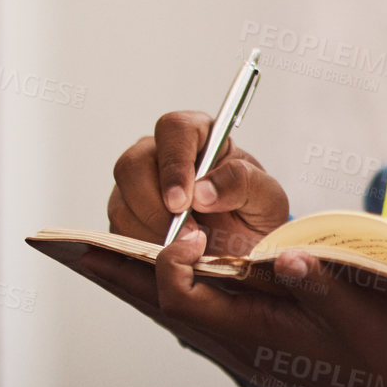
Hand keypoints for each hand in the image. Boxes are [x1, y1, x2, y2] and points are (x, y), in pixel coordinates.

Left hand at [79, 232, 386, 386]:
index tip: (182, 228)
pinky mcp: (249, 343)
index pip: (185, 300)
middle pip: (161, 307)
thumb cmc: (385, 350)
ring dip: (139, 281)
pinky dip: (170, 289)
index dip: (172, 261)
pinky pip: (194, 314)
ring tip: (105, 255)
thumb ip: (320, 284)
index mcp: (255, 340)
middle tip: (76, 249)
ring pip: (173, 311)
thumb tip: (285, 259)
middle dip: (119, 275)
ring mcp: (241, 348)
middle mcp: (238, 347)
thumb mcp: (362, 312)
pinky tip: (163, 271)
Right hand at [108, 110, 288, 257]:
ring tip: (184, 250)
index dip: (174, 163)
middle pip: (133, 165)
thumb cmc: (253, 214)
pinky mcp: (128, 218)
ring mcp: (138, 186)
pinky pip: (119, 231)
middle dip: (154, 206)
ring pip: (122, 201)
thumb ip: (243, 183)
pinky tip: (169, 256)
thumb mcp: (267, 199)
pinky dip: (140, 248)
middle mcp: (160, 155)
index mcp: (198, 136)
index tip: (183, 201)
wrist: (244, 249)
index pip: (174, 130)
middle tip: (184, 236)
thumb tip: (204, 190)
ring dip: (149, 232)